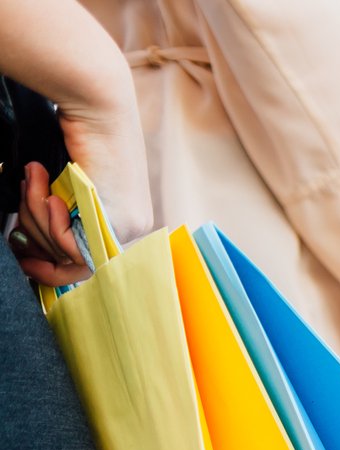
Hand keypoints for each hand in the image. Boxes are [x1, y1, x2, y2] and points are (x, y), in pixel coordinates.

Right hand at [11, 121, 149, 285]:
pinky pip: (70, 245)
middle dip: (35, 228)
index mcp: (120, 222)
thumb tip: (29, 246)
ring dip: (37, 213)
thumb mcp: (63, 184)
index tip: (24, 258)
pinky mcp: (120, 224)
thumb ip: (55, 215)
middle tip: (27, 191)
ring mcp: (129, 229)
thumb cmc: (74, 134)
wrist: (96, 105)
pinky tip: (47, 188)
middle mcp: (130, 230)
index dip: (49, 267)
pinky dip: (47, 216)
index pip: (83, 266)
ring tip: (35, 179)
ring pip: (65, 251)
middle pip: (69, 260)